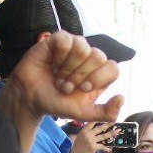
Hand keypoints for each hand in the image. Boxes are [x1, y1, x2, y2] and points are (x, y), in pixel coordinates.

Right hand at [4, 31, 122, 124]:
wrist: (30, 97)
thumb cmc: (57, 103)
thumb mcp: (83, 113)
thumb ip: (106, 112)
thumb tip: (122, 98)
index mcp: (99, 74)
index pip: (112, 68)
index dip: (97, 78)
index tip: (82, 89)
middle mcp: (90, 58)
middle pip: (98, 57)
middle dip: (79, 76)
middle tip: (65, 85)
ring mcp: (75, 46)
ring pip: (83, 48)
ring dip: (67, 68)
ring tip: (57, 76)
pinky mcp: (59, 39)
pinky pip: (66, 39)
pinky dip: (58, 56)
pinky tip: (52, 64)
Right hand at [69, 121, 115, 152]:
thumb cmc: (78, 145)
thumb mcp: (81, 136)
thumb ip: (87, 131)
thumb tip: (96, 127)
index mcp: (84, 130)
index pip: (92, 122)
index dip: (99, 119)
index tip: (105, 117)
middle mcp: (88, 134)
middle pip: (100, 128)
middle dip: (108, 124)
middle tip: (114, 122)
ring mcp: (91, 140)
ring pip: (103, 136)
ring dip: (111, 133)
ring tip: (117, 131)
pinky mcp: (93, 147)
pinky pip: (102, 146)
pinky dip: (106, 148)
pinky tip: (110, 149)